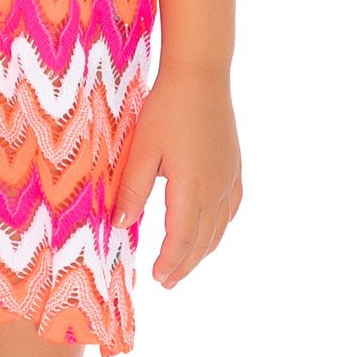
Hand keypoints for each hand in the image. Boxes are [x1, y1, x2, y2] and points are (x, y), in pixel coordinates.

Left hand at [110, 63, 242, 288]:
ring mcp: (229, 177)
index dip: (171, 262)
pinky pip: (231, 207)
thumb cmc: (167, 108)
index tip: (157, 278)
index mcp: (192, 188)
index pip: (182, 238)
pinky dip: (220, 226)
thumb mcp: (141, 148)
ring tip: (186, 263)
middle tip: (169, 281)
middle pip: (203, 239)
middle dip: (186, 263)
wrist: (200, 75)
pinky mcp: (234, 165)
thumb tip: (121, 226)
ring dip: (203, 249)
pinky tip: (213, 228)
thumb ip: (132, 189)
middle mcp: (216, 188)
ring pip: (219, 227)